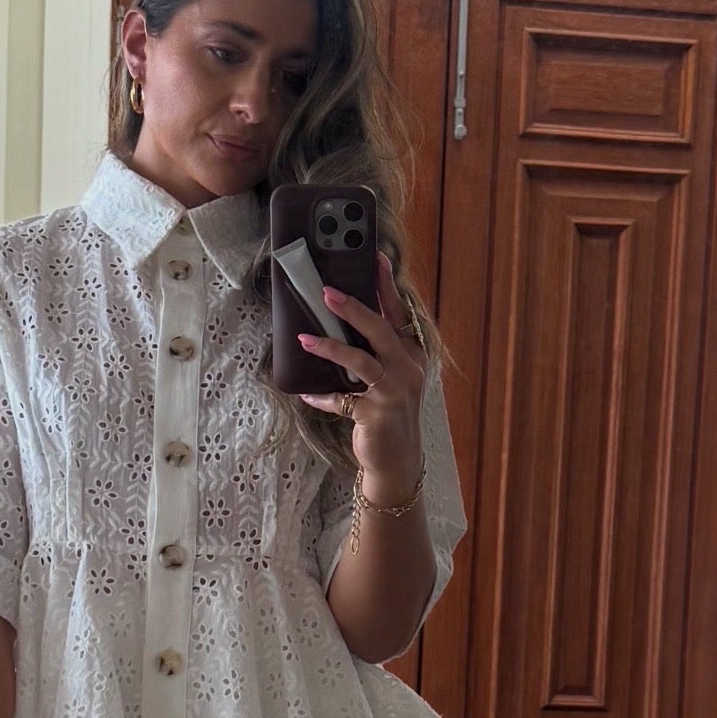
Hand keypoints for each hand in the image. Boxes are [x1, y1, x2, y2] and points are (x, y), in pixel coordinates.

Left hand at [297, 253, 426, 498]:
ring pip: (360, 361)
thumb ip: (376, 350)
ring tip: (305, 339)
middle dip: (352, 309)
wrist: (397, 459)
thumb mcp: (391, 377)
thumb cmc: (390, 412)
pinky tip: (306, 394)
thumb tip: (344, 319)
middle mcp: (407, 370)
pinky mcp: (375, 415)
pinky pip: (341, 400)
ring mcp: (392, 394)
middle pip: (379, 330)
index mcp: (411, 354)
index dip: (386, 286)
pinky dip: (322, 397)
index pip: (398, 313)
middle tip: (327, 292)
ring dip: (330, 347)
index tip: (375, 258)